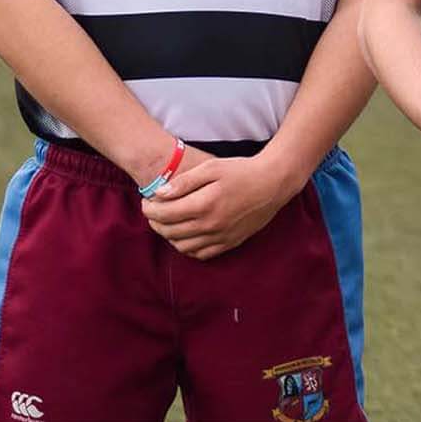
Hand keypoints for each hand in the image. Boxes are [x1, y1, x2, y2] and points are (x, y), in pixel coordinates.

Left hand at [141, 147, 294, 260]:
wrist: (273, 183)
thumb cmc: (242, 171)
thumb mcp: (211, 168)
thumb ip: (183, 182)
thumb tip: (159, 194)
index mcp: (204, 204)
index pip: (164, 214)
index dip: (149, 208)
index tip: (147, 201)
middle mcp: (210, 225)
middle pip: (169, 231)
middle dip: (155, 222)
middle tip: (154, 211)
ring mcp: (220, 237)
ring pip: (181, 246)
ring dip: (168, 236)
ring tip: (168, 222)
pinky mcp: (229, 243)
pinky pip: (200, 254)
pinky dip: (187, 247)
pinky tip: (186, 234)